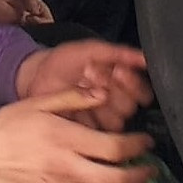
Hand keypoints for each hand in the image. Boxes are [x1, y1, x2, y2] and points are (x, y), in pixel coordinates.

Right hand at [0, 89, 156, 182]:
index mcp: (66, 140)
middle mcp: (67, 168)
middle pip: (117, 180)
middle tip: (150, 169)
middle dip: (141, 176)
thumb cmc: (8, 128)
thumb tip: (103, 93)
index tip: (146, 141)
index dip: (138, 145)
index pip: (115, 148)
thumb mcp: (38, 103)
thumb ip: (74, 98)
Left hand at [16, 41, 152, 131]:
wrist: (37, 75)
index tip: (117, 71)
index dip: (131, 83)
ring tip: (83, 87)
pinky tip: (78, 103)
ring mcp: (101, 118)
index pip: (142, 91)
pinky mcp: (88, 131)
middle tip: (94, 77)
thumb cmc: (65, 61)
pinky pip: (99, 132)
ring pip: (117, 121)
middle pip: (130, 107)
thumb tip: (145, 58)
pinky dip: (89, 116)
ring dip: (99, 103)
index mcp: (122, 83)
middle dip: (112, 91)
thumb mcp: (92, 50)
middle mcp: (115, 102)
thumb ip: (119, 53)